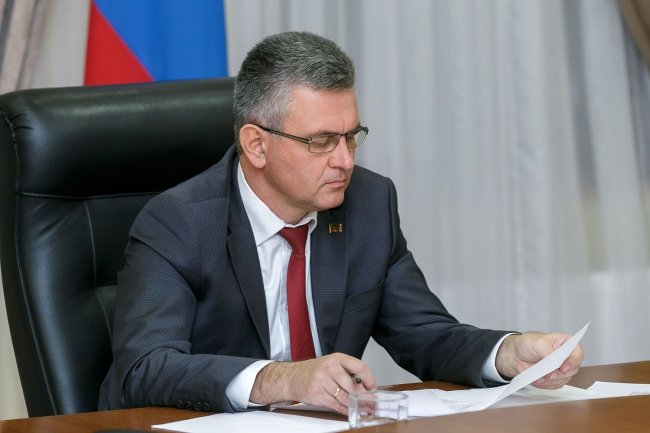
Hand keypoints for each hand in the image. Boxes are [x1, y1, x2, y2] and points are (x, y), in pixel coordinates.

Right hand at [250, 353, 375, 414]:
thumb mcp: (331, 365)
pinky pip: (335, 404)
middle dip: (364, 398)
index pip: (360, 366)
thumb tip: (366, 388)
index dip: (369, 379)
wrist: (292, 377)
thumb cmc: (314, 371)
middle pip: (353, 386)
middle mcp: (330, 367)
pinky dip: (344, 410)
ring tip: (363, 409)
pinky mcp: (317, 393)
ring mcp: (322, 380)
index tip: (373, 389)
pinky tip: (349, 411)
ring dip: (355, 406)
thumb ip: (347, 373)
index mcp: (337, 358)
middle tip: (371, 404)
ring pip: (344, 397)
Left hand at [495, 333, 583, 389]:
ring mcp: (561, 368)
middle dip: (560, 373)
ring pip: (565, 378)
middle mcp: (566, 356)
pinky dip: (547, 385)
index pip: (577, 352)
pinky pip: (556, 385)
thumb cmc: (527, 343)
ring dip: (552, 380)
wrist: (515, 354)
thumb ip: (548, 352)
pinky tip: (538, 381)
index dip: (573, 360)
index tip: (563, 367)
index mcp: (565, 343)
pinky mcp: (554, 377)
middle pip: (573, 368)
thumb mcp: (537, 343)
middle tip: (549, 374)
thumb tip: (555, 362)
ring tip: (539, 378)